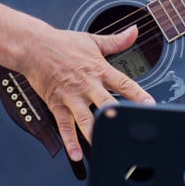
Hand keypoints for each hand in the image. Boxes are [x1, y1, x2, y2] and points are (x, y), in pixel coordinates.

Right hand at [19, 25, 154, 160]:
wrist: (34, 47)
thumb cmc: (63, 44)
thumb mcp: (93, 40)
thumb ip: (116, 40)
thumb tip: (134, 31)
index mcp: (99, 69)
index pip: (123, 84)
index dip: (138, 95)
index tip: (150, 106)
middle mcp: (87, 85)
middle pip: (106, 103)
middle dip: (118, 117)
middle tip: (130, 130)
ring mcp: (71, 96)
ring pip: (85, 119)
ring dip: (94, 133)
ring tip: (104, 146)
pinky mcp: (57, 104)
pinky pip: (64, 125)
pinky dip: (70, 141)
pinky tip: (76, 154)